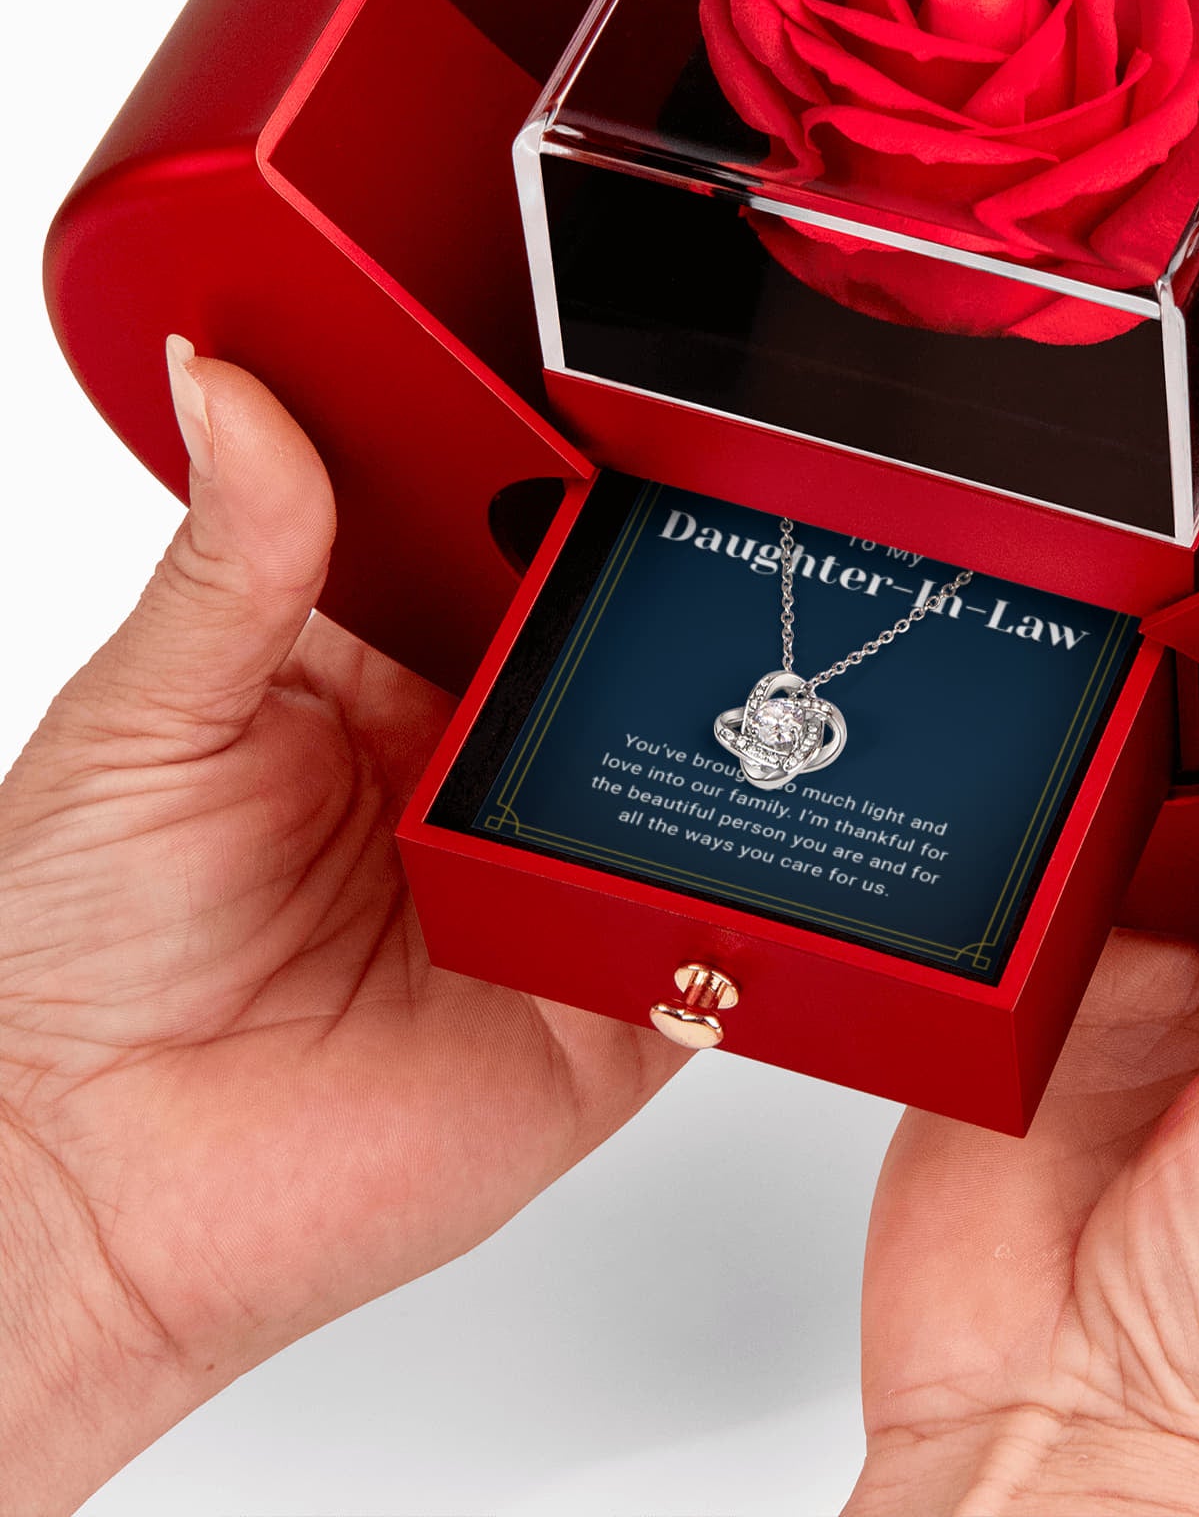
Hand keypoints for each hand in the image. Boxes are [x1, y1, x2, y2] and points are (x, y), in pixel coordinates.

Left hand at [0, 343, 683, 1512]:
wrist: (87, 1190)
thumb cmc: (75, 955)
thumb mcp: (145, 716)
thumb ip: (231, 556)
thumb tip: (230, 380)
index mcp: (383, 677)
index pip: (504, 547)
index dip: (560, 478)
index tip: (610, 408)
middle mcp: (480, 770)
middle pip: (620, 652)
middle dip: (666, 592)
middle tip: (689, 532)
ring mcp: (551, 883)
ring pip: (686, 781)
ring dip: (719, 734)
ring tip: (723, 678)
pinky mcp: (605, 1004)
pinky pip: (715, 933)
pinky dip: (751, 893)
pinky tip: (740, 841)